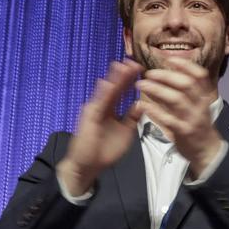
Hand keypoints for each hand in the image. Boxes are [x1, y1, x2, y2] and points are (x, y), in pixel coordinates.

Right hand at [58, 61, 143, 194]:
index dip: (131, 81)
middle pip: (115, 88)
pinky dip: (103, 95)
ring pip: (106, 92)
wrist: (87, 166)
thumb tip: (141, 104)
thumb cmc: (105, 151)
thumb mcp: (126, 133)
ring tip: (123, 66)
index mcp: (111, 110)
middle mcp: (102, 107)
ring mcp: (94, 111)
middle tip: (134, 61)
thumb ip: (132, 118)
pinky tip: (109, 84)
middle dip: (124, 75)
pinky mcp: (88, 118)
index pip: (123, 92)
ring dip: (114, 80)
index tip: (141, 69)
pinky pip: (97, 105)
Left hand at [135, 58, 223, 177]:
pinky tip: (142, 106)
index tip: (170, 59)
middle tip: (148, 73)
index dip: (186, 65)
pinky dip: (154, 111)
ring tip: (141, 85)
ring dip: (158, 90)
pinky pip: (168, 119)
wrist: (206, 151)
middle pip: (187, 84)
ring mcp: (193, 118)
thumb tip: (167, 76)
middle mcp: (200, 105)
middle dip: (167, 75)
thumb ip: (185, 93)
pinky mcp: (184, 131)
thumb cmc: (198, 125)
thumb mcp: (197, 107)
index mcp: (204, 97)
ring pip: (177, 99)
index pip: (200, 76)